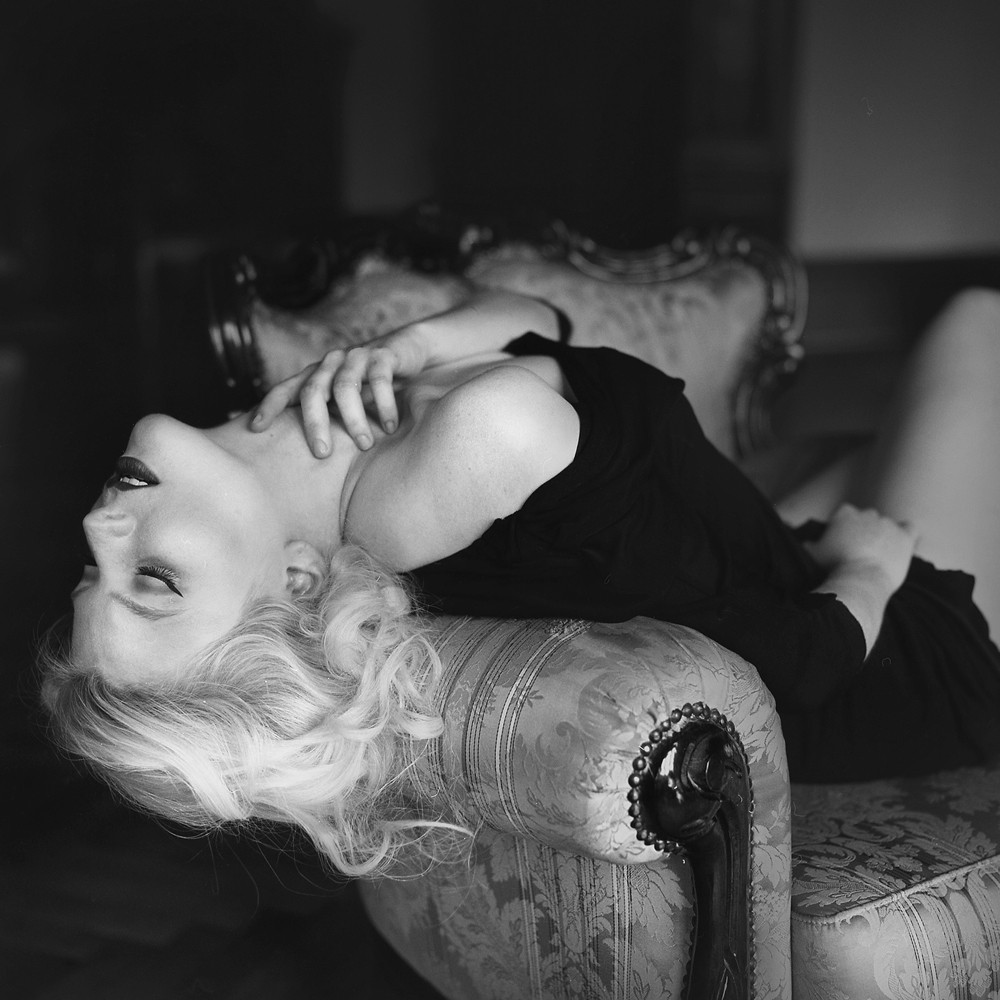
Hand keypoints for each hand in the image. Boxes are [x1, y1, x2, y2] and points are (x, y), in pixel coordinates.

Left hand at [250, 326, 430, 455]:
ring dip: (354, 419)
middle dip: (314, 423)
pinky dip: (384, 406)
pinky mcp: (382, 355)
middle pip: (312, 391)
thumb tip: (311, 459)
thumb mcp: (346, 400)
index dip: (270, 406)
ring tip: (365, 445)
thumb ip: (329, 417)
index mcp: (317, 375)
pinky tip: (389, 427)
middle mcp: (331, 364)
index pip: (286, 389)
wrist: (408, 351)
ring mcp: (356, 357)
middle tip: (321, 454)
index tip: (255, 428)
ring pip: (345, 387)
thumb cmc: (372, 386)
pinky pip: (380, 379)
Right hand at [804, 503, 918, 592]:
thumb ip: (810, 544)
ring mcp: (888, 524)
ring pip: (887, 525)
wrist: (860, 580)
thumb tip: (807, 544)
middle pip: (867, 517)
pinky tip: (901, 544)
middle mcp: (868, 514)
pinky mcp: (905, 536)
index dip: (843, 527)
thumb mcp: (812, 554)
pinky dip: (907, 534)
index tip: (841, 541)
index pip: (845, 513)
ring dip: (883, 535)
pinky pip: (910, 528)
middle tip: (858, 550)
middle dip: (864, 530)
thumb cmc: (833, 567)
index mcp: (844, 513)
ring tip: (877, 554)